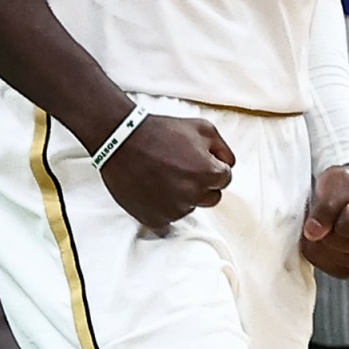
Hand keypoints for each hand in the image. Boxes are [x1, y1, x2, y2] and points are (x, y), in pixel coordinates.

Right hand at [99, 113, 233, 227]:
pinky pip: (168, 221)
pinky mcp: (155, 219)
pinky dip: (163, 209)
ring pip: (189, 208)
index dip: (212, 167)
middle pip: (211, 197)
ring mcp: (174, 209)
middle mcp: (194, 195)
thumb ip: (222, 148)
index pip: (225, 179)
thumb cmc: (160, 130)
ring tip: (161, 176)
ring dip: (181, 196)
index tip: (195, 160)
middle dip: (201, 184)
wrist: (120, 140)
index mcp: (209, 173)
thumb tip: (228, 164)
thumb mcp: (201, 127)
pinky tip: (153, 192)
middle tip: (180, 169)